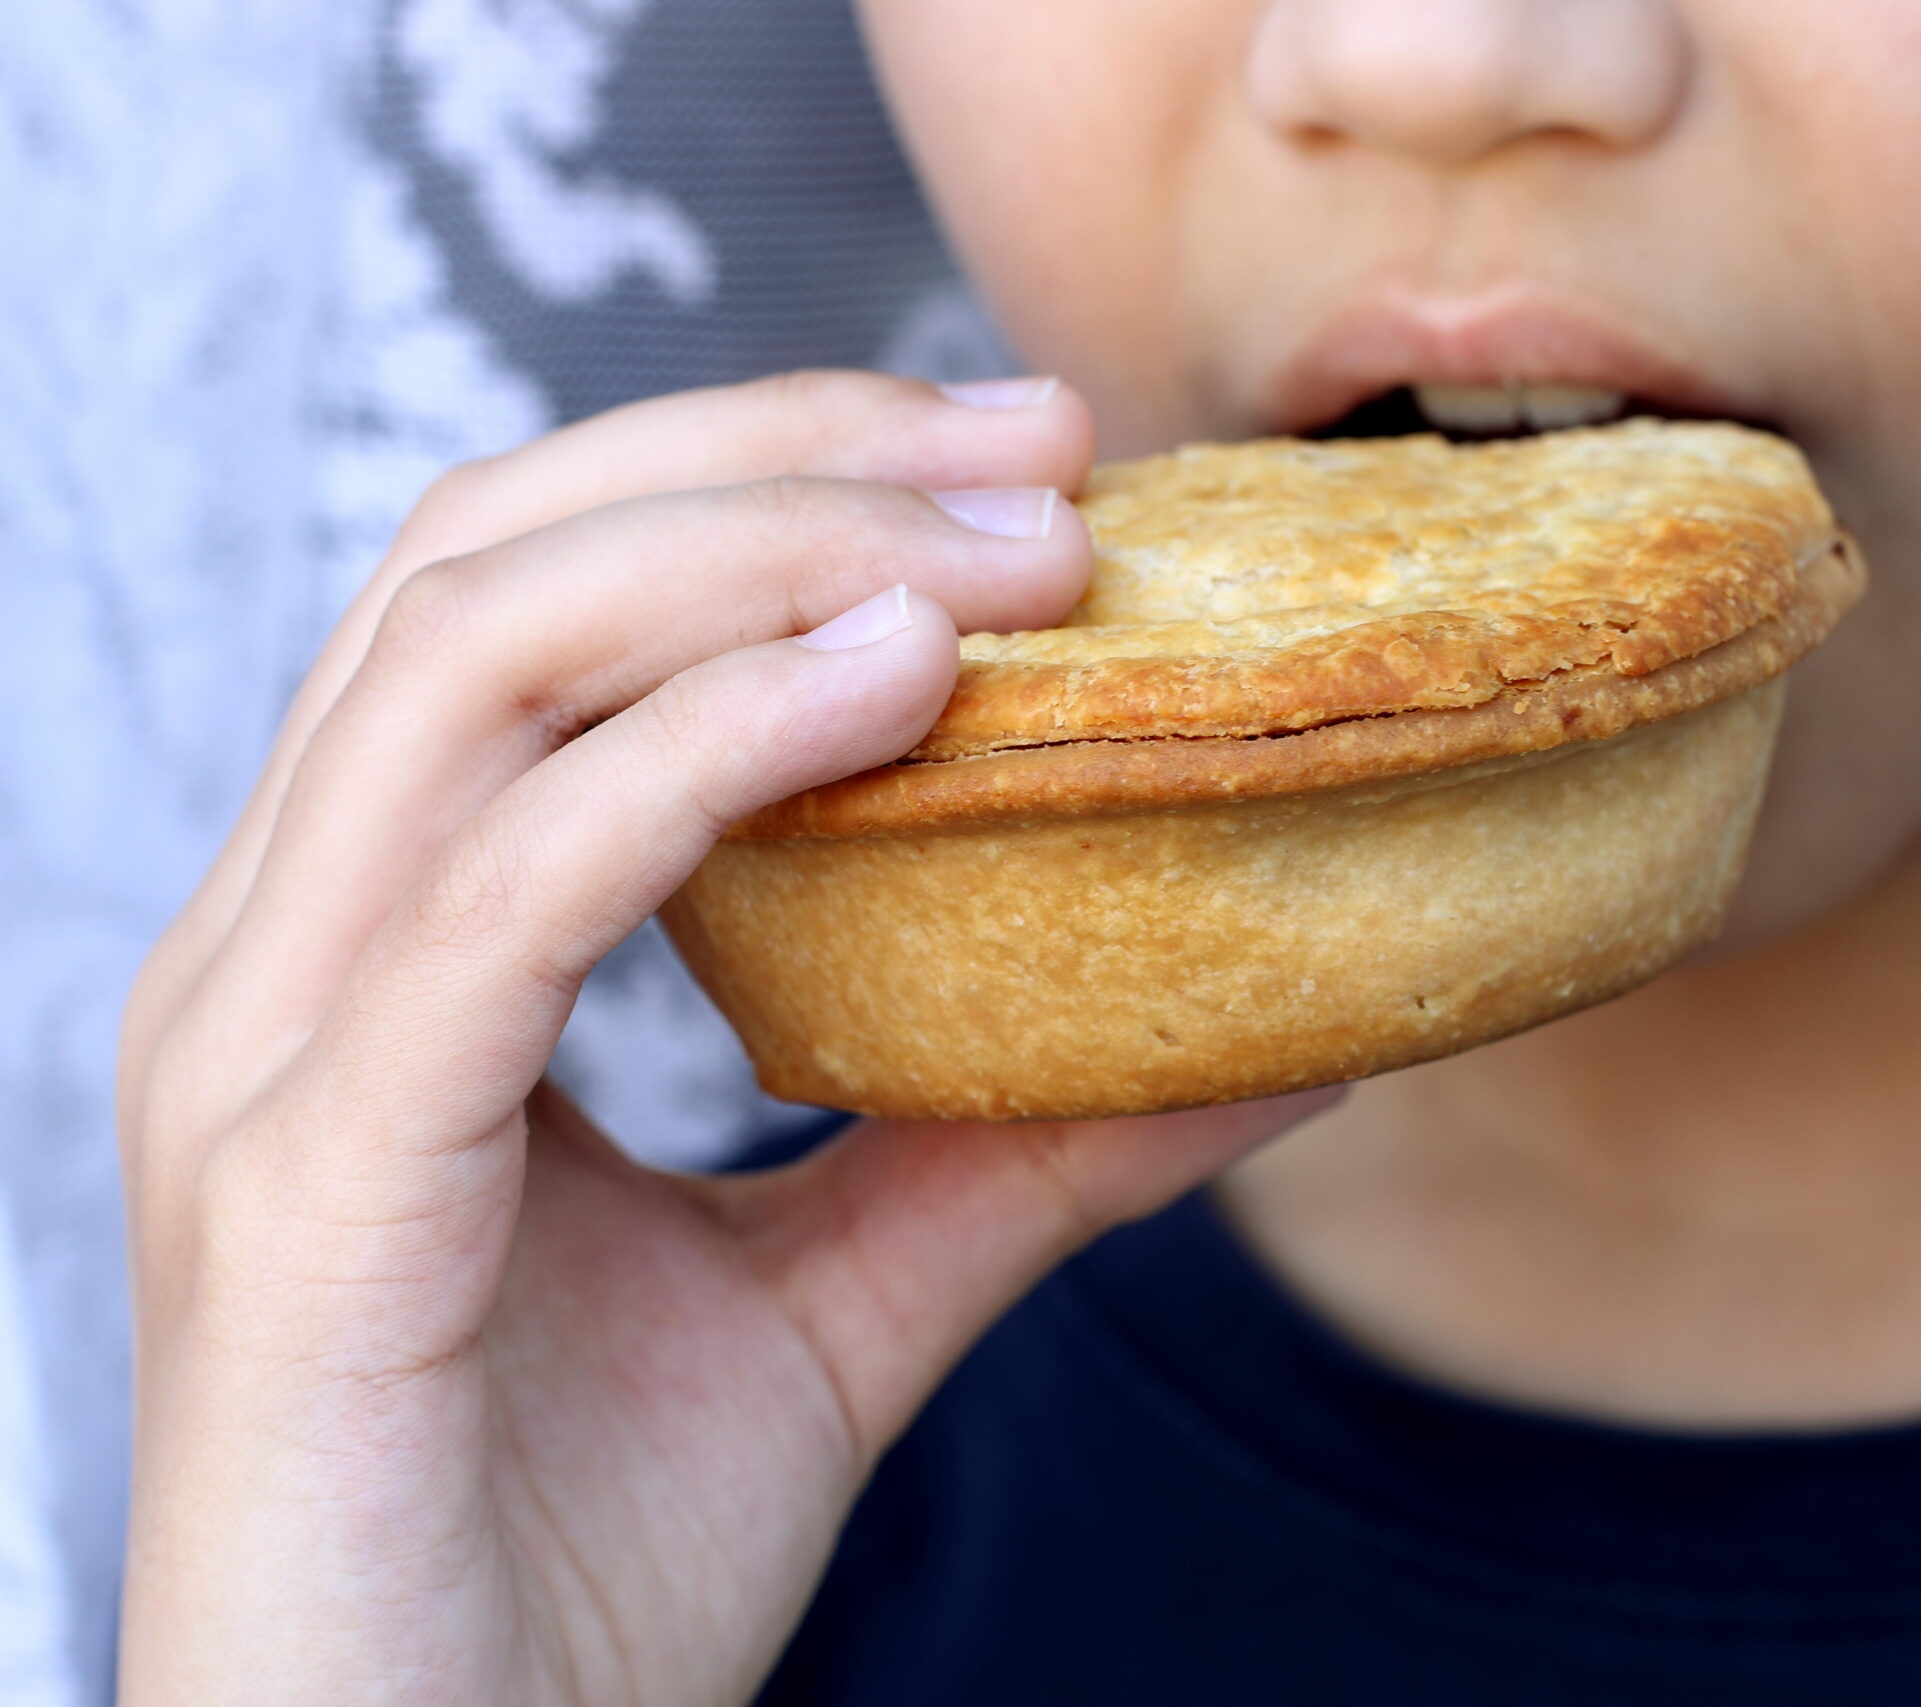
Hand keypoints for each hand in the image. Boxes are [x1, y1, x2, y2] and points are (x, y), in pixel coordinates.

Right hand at [115, 372, 1342, 1705]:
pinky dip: (705, 753)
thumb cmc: (579, 1575)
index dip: (763, 478)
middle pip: (492, 560)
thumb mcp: (841, 1303)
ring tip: (1009, 559)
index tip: (1020, 461)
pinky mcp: (308, 1189)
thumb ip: (1013, 1141)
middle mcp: (284, 957)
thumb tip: (1263, 1023)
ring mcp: (268, 1056)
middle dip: (777, 460)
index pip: (532, 598)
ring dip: (763, 560)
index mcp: (376, 949)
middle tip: (1044, 446)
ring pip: (476, 663)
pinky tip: (896, 692)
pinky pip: (503, 889)